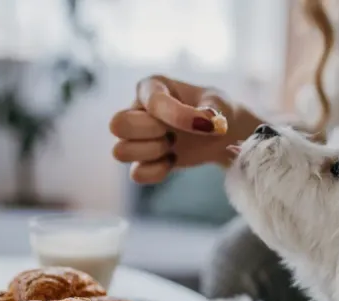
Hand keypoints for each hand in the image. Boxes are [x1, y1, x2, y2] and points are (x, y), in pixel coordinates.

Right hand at [109, 76, 262, 183]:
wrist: (222, 134)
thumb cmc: (216, 110)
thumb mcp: (219, 103)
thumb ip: (212, 109)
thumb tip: (207, 121)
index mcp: (152, 87)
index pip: (152, 101)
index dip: (178, 116)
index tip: (206, 124)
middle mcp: (137, 110)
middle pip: (117, 124)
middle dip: (150, 132)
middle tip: (172, 132)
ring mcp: (137, 138)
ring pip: (120, 151)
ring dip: (152, 152)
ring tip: (172, 145)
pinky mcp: (143, 161)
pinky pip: (136, 174)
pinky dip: (156, 172)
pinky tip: (172, 161)